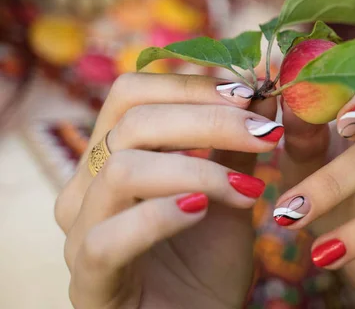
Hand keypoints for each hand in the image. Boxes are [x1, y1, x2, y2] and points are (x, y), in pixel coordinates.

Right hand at [54, 73, 280, 308]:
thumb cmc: (209, 260)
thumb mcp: (230, 190)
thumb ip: (238, 144)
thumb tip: (264, 90)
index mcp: (113, 156)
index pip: (132, 93)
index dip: (190, 84)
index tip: (249, 92)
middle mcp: (87, 187)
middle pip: (132, 122)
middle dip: (208, 120)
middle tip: (264, 132)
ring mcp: (80, 233)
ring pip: (122, 170)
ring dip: (198, 170)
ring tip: (248, 188)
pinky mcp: (88, 280)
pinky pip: (109, 238)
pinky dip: (160, 217)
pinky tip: (202, 212)